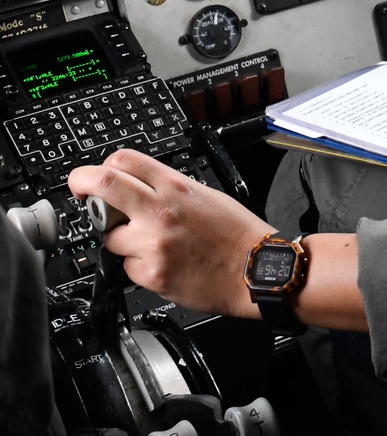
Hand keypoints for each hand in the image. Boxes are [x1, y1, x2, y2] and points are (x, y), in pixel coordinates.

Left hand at [68, 149, 270, 319]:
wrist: (256, 271)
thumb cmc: (237, 234)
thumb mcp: (205, 195)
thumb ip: (167, 189)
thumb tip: (135, 189)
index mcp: (175, 187)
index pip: (123, 161)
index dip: (101, 166)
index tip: (94, 177)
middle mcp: (160, 212)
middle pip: (102, 186)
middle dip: (82, 185)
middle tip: (81, 193)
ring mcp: (153, 244)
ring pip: (109, 238)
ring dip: (121, 240)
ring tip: (150, 244)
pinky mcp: (151, 275)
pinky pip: (127, 267)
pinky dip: (139, 266)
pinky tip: (163, 264)